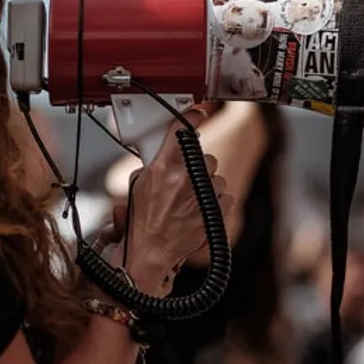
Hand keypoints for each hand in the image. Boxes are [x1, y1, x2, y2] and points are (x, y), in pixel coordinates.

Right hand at [109, 110, 233, 292]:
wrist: (152, 250)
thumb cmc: (142, 221)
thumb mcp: (138, 184)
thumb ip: (154, 164)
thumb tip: (167, 153)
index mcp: (163, 167)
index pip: (182, 131)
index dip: (193, 117)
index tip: (198, 113)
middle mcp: (185, 178)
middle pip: (204, 156)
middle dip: (196, 165)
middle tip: (184, 178)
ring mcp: (202, 195)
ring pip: (216, 176)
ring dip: (206, 185)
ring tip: (190, 199)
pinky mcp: (215, 211)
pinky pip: (225, 196)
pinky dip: (216, 201)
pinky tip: (200, 209)